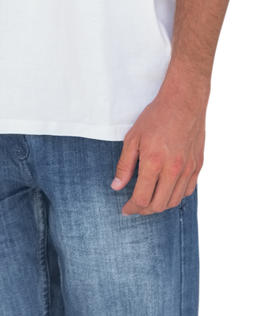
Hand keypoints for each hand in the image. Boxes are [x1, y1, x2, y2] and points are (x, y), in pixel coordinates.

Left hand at [112, 83, 208, 215]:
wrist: (183, 104)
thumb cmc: (155, 118)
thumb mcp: (132, 138)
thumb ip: (124, 165)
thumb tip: (116, 186)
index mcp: (154, 163)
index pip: (142, 198)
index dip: (132, 208)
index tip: (125, 210)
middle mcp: (173, 170)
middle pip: (159, 205)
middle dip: (144, 211)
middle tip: (135, 207)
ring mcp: (189, 170)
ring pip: (174, 201)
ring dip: (160, 205)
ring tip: (149, 201)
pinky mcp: (199, 167)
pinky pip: (187, 191)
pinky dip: (175, 196)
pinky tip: (166, 191)